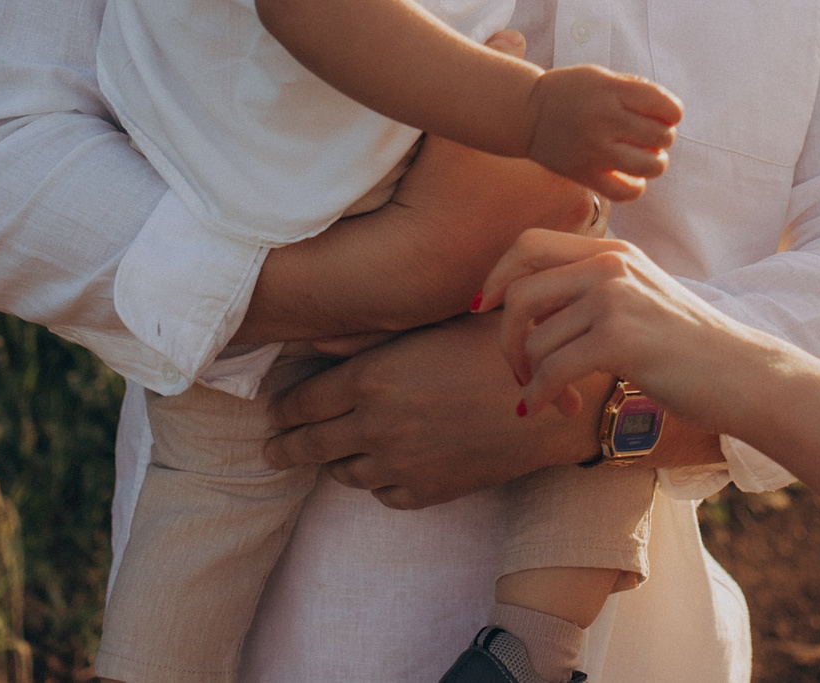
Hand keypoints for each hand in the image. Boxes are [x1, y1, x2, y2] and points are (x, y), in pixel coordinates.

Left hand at [263, 311, 604, 507]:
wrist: (547, 401)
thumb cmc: (492, 347)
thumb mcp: (427, 326)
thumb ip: (367, 337)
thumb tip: (317, 339)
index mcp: (372, 378)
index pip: (304, 402)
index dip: (284, 408)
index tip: (275, 411)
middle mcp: (376, 425)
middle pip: (310, 444)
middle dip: (286, 446)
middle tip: (272, 449)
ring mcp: (400, 463)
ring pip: (345, 473)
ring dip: (332, 463)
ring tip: (325, 458)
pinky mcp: (428, 492)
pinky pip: (384, 494)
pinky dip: (376, 482)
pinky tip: (378, 470)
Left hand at [477, 229, 766, 429]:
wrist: (742, 374)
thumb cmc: (688, 348)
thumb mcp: (638, 298)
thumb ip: (589, 292)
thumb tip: (522, 310)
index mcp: (612, 250)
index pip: (529, 244)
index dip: (498, 275)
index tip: (484, 308)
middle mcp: (610, 265)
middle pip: (520, 292)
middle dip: (506, 338)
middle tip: (519, 373)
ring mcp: (615, 298)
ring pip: (534, 340)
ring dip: (534, 379)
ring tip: (558, 400)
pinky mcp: (620, 338)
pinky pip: (552, 371)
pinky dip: (543, 396)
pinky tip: (559, 410)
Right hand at [522, 66, 679, 198]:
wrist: (526, 113)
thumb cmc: (569, 92)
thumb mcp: (601, 76)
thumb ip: (636, 90)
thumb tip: (671, 114)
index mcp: (611, 91)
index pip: (665, 106)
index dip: (673, 112)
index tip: (663, 114)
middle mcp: (605, 121)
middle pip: (662, 136)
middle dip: (664, 135)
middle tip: (650, 134)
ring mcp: (595, 150)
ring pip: (650, 166)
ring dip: (656, 161)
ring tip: (646, 155)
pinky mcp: (585, 175)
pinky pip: (625, 192)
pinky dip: (636, 186)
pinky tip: (632, 176)